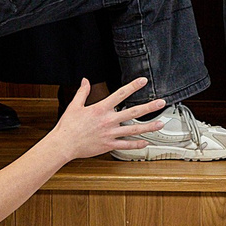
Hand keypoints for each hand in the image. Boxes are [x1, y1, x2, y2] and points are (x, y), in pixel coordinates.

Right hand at [42, 77, 166, 160]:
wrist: (63, 144)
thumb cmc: (68, 126)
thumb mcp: (75, 106)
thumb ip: (82, 92)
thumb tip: (85, 80)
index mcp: (100, 109)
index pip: (120, 94)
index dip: (133, 86)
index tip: (143, 80)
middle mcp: (108, 120)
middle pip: (133, 111)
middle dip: (149, 107)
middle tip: (161, 102)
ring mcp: (110, 134)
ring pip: (134, 129)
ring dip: (149, 126)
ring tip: (161, 123)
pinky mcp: (109, 145)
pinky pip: (126, 145)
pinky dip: (137, 144)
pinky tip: (145, 142)